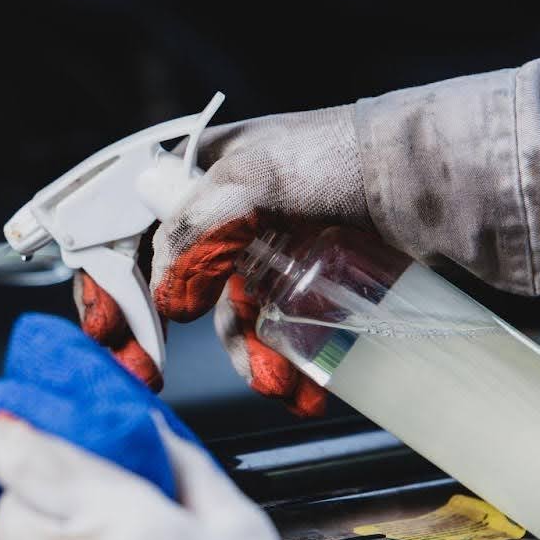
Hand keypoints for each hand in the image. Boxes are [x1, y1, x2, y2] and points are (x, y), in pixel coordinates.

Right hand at [74, 104, 368, 416]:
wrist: (431, 175)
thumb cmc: (343, 154)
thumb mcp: (255, 176)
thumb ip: (197, 227)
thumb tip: (166, 294)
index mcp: (196, 173)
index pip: (127, 230)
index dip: (107, 280)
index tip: (107, 329)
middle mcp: (224, 215)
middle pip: (167, 284)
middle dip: (155, 335)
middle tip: (145, 374)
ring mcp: (265, 251)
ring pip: (227, 319)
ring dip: (244, 359)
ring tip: (276, 382)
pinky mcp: (307, 283)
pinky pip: (275, 332)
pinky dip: (281, 363)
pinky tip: (303, 385)